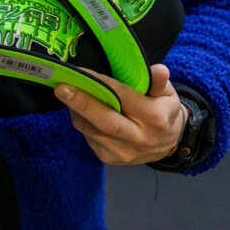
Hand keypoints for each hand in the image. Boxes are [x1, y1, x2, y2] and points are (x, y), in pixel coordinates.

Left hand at [54, 63, 183, 165]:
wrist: (168, 143)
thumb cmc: (163, 110)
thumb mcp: (167, 93)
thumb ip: (158, 82)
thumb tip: (159, 70)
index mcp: (154, 119)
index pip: (123, 98)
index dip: (101, 83)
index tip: (82, 72)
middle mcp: (139, 139)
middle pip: (105, 121)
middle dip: (80, 103)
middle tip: (61, 88)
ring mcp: (123, 152)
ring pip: (91, 129)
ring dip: (77, 111)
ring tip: (70, 93)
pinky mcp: (110, 159)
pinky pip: (89, 137)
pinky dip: (83, 122)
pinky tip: (82, 111)